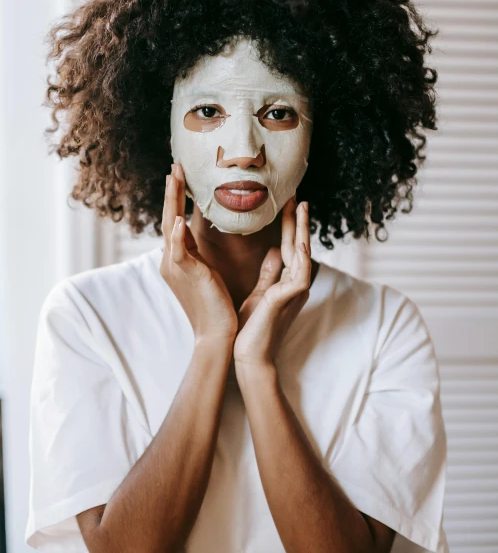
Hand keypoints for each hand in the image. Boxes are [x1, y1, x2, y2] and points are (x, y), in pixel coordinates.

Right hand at [159, 163, 237, 342]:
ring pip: (171, 228)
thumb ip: (204, 256)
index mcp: (178, 260)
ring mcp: (176, 268)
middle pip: (169, 219)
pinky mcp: (187, 275)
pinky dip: (178, 236)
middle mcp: (171, 261)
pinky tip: (180, 220)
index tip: (180, 177)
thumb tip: (208, 238)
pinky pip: (179, 252)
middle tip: (175, 166)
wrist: (217, 334)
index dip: (176, 199)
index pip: (175, 223)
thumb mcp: (209, 274)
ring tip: (175, 178)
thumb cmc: (216, 307)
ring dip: (173, 202)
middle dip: (172, 192)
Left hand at [233, 196, 311, 369]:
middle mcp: (295, 284)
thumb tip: (275, 251)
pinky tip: (297, 242)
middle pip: (298, 246)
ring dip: (301, 231)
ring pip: (301, 256)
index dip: (289, 225)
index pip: (289, 247)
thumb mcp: (261, 294)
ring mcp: (294, 292)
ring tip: (300, 208)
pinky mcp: (287, 300)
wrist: (249, 357)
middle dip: (298, 221)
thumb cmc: (253, 329)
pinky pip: (298, 275)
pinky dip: (299, 258)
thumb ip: (270, 273)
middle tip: (298, 195)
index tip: (288, 203)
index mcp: (287, 282)